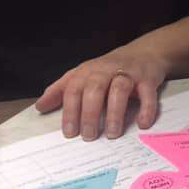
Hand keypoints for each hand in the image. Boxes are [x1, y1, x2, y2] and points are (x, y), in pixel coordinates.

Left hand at [36, 44, 165, 139]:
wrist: (145, 52)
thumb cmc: (111, 69)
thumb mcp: (84, 75)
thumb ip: (62, 90)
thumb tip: (40, 106)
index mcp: (88, 71)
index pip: (74, 89)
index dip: (70, 111)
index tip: (69, 132)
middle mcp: (106, 70)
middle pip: (94, 89)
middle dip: (89, 114)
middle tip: (88, 136)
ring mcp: (128, 74)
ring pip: (119, 90)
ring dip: (114, 113)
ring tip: (111, 134)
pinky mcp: (148, 79)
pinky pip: (147, 94)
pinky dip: (146, 109)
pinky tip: (142, 124)